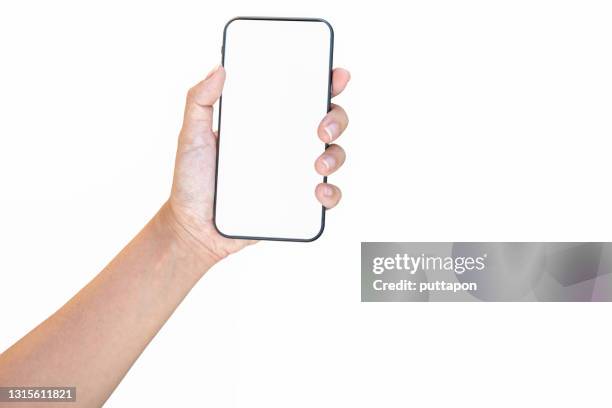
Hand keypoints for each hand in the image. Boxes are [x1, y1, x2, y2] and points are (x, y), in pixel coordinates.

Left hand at [162, 65, 350, 260]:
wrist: (194, 227)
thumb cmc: (192, 179)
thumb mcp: (191, 135)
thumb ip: (199, 100)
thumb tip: (220, 68)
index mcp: (267, 123)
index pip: (302, 96)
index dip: (325, 82)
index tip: (336, 76)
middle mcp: (287, 145)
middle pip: (328, 122)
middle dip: (336, 119)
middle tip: (321, 128)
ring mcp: (294, 174)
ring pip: (335, 156)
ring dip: (336, 156)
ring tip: (318, 166)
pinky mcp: (297, 203)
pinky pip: (327, 196)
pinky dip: (331, 194)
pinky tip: (318, 193)